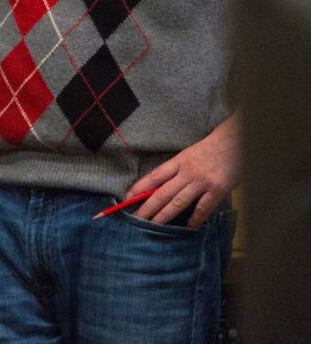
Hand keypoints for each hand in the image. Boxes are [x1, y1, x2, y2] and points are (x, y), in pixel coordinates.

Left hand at [128, 113, 240, 227]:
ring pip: (178, 202)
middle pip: (163, 192)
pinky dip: (195, 218)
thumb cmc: (213, 146)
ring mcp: (202, 181)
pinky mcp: (218, 190)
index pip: (155, 175)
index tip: (128, 196)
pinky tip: (189, 226)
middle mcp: (187, 171)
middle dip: (148, 207)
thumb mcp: (191, 153)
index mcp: (179, 160)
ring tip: (154, 225)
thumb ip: (180, 168)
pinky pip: (203, 208)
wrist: (236, 140)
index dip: (141, 187)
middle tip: (136, 218)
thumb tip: (164, 185)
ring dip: (165, 215)